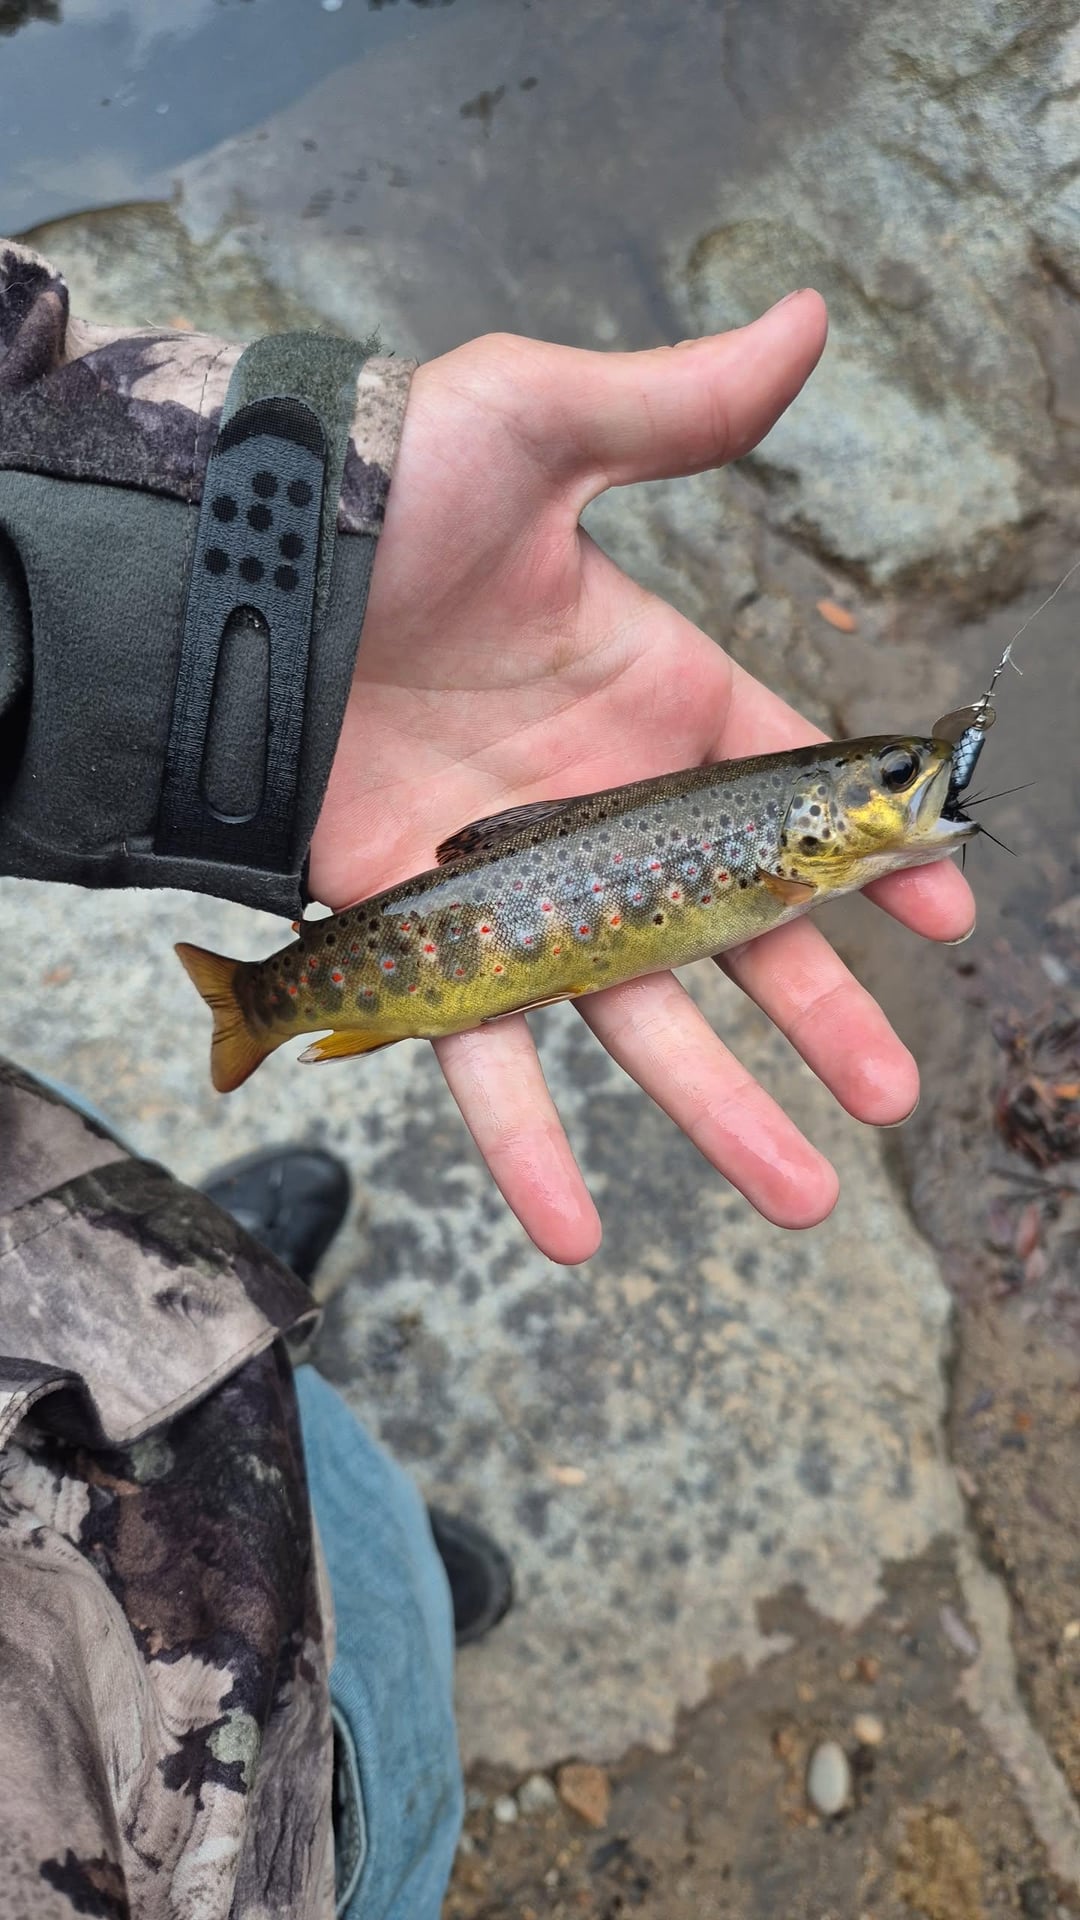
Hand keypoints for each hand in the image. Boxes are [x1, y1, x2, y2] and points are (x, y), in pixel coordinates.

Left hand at [309, 294, 973, 1261]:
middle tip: (892, 1096)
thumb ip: (675, 407)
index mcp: (651, 696)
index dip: (869, 851)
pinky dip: (524, 1146)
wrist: (230, 576)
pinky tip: (576, 1235)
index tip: (944, 907)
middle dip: (818, 1015)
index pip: (788, 788)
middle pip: (731, 933)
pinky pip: (482, 1058)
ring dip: (716, 1112)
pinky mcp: (422, 941)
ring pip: (632, 1021)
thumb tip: (805, 319)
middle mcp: (596, 808)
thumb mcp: (540, 427)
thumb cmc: (385, 488)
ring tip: (800, 1196)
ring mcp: (513, 887)